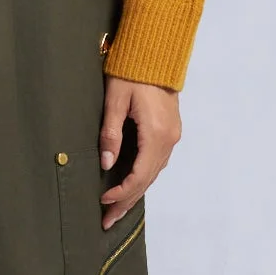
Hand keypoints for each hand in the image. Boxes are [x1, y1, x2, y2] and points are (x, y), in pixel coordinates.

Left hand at [98, 76, 181, 226]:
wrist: (157, 53)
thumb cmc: (132, 73)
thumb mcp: (115, 100)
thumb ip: (110, 133)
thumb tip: (106, 164)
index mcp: (156, 134)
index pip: (138, 175)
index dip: (121, 193)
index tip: (102, 202)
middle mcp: (169, 139)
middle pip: (147, 180)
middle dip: (126, 202)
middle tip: (107, 221)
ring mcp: (172, 136)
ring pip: (153, 173)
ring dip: (135, 192)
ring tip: (116, 210)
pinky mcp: (170, 131)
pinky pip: (157, 162)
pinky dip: (143, 178)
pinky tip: (131, 186)